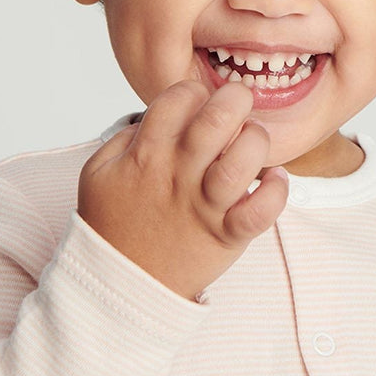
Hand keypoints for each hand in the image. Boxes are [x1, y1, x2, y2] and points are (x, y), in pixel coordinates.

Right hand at [77, 80, 288, 301]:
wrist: (120, 284)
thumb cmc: (113, 225)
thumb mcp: (100, 173)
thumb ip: (126, 139)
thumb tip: (156, 117)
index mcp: (145, 155)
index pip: (176, 100)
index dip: (194, 91)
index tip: (200, 103)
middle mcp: (177, 176)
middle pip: (214, 122)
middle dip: (235, 99)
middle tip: (240, 103)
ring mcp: (203, 207)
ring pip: (240, 163)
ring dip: (255, 141)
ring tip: (254, 139)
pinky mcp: (225, 236)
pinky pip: (260, 213)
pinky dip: (276, 193)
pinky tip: (275, 179)